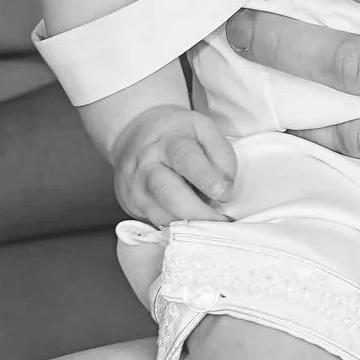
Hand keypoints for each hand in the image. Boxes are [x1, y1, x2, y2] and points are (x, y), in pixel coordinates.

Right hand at [111, 104, 235, 223]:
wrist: (134, 135)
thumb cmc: (177, 134)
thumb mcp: (203, 130)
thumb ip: (221, 155)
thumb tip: (226, 189)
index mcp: (169, 141)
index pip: (186, 159)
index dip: (206, 178)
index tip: (223, 193)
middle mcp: (148, 165)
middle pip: (168, 192)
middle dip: (197, 211)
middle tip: (220, 221)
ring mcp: (137, 187)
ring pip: (161, 213)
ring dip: (189, 225)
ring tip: (211, 228)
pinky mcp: (134, 206)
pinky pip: (157, 223)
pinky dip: (178, 230)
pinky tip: (194, 230)